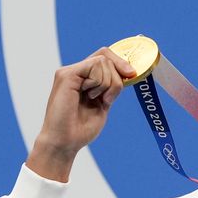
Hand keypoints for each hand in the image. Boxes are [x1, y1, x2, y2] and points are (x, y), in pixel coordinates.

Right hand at [26, 47, 136, 181]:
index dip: (120, 62)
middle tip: (109, 97)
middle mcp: (76, 72)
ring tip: (94, 99)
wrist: (65, 142)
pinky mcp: (67, 74)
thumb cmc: (81, 129)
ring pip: (103, 61)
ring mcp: (71, 72)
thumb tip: (129, 72)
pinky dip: (99, 82)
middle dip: (117, 74)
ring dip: (107, 84)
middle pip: (105, 55)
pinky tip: (90, 95)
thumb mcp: (103, 104)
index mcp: (85, 79)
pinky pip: (94, 66)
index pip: (105, 57)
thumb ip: (111, 87)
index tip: (132, 74)